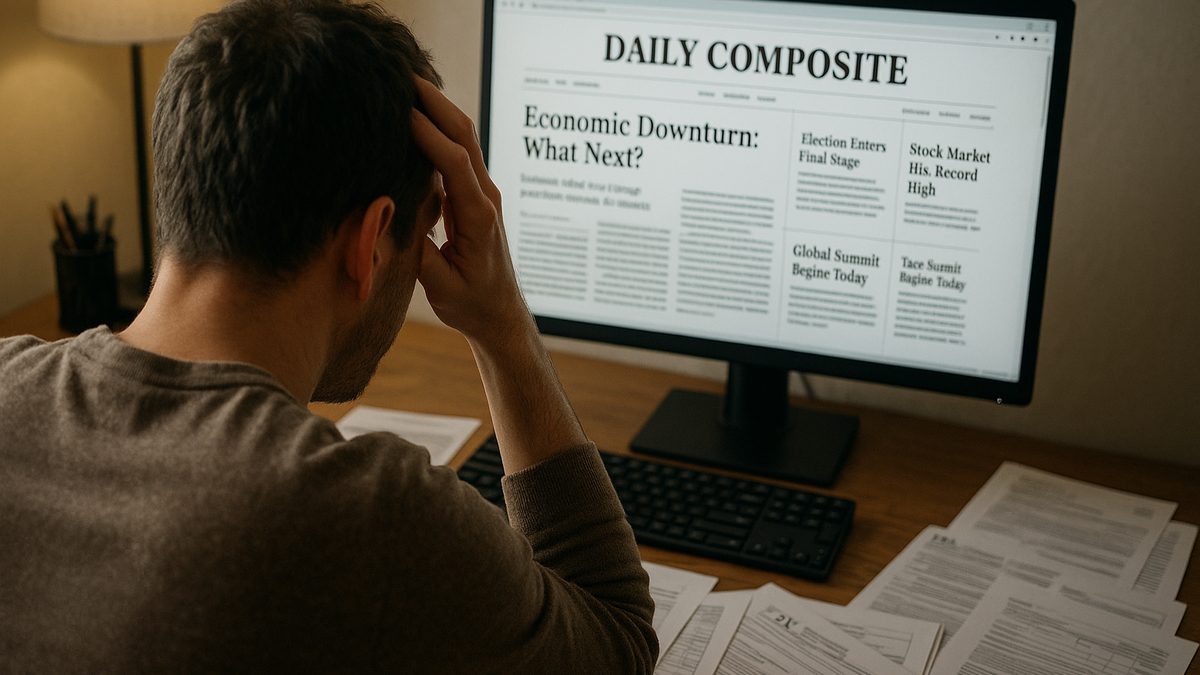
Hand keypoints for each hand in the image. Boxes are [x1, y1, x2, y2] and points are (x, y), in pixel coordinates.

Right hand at [410, 78, 531, 347]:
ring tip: (407, 85)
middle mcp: (485, 198)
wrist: (500, 314)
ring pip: (464, 141)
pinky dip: (438, 130)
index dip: (429, 135)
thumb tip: (390, 219)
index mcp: (479, 217)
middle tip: (404, 76)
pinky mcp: (473, 198)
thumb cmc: (471, 304)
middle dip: (437, 104)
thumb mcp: (441, 287)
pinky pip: (457, 155)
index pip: (455, 164)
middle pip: (465, 137)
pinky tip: (416, 118)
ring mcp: (482, 194)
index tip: (402, 111)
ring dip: (438, 110)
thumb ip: (418, 252)